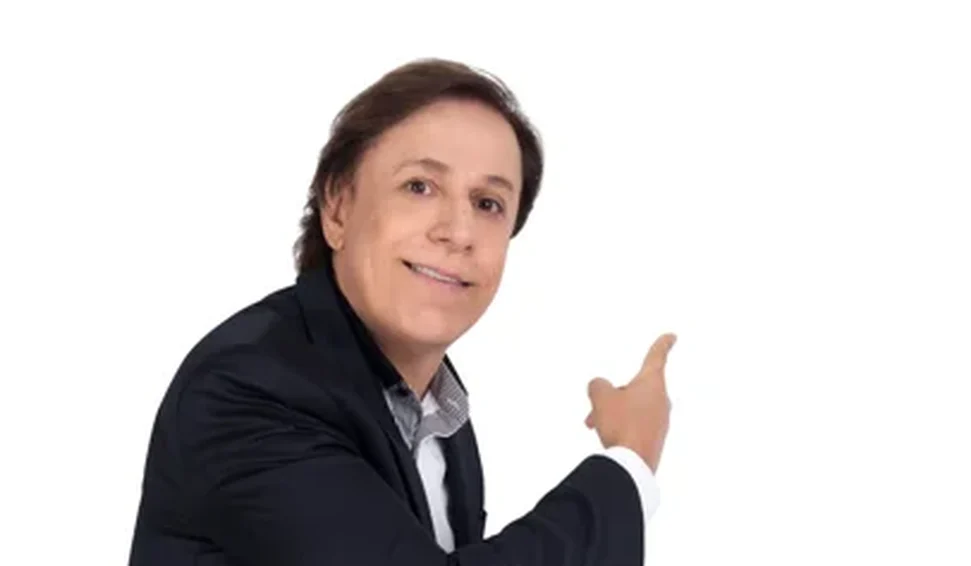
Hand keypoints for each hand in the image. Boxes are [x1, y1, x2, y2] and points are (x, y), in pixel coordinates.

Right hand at [585, 333, 675, 472]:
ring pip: (631, 408)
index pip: (657, 357)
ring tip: (594, 425)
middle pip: (634, 388)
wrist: (633, 464)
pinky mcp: (655, 439)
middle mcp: (661, 400)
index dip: (662, 345)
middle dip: (612, 396)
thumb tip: (601, 388)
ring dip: (613, 413)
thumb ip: (598, 385)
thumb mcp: (601, 396)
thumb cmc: (621, 423)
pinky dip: (620, 427)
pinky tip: (609, 437)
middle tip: (594, 408)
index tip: (672, 336)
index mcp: (652, 383)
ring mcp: (660, 421)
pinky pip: (635, 425)